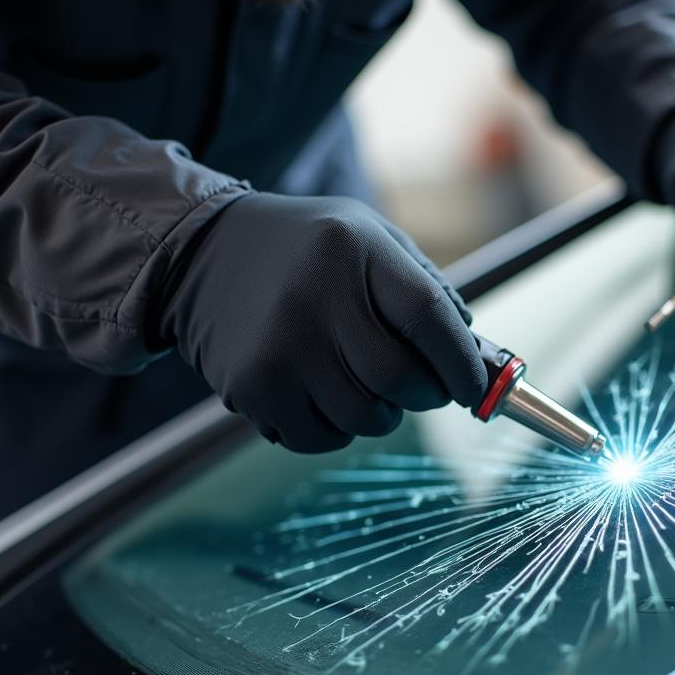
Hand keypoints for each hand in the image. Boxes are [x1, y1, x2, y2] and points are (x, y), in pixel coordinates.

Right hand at [156, 193, 486, 450]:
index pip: (428, 317)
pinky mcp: (253, 386)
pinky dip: (335, 429)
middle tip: (423, 388)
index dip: (461, 361)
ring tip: (364, 384)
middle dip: (427, 394)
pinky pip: (320, 437)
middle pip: (400, 379)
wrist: (200, 254)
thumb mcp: (369, 236)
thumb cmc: (307, 251)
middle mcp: (316, 297)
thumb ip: (425, 287)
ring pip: (365, 418)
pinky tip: (323, 395)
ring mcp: (280, 346)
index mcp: (356, 250)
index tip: (474, 385)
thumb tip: (474, 355)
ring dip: (381, 414)